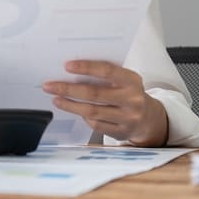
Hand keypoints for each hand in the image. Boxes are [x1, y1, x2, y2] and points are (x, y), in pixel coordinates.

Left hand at [42, 60, 167, 146]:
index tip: (66, 66)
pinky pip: (96, 125)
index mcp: (132, 81)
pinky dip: (83, 117)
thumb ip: (105, 74)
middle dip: (68, 89)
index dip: (86, 67)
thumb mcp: (124, 79)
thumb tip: (71, 70)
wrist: (149, 118)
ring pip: (92, 111)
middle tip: (49, 85)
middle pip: (95, 94)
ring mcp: (127, 118)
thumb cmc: (128, 93)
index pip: (107, 71)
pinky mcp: (121, 132)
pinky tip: (74, 110)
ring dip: (70, 105)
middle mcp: (132, 99)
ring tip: (55, 99)